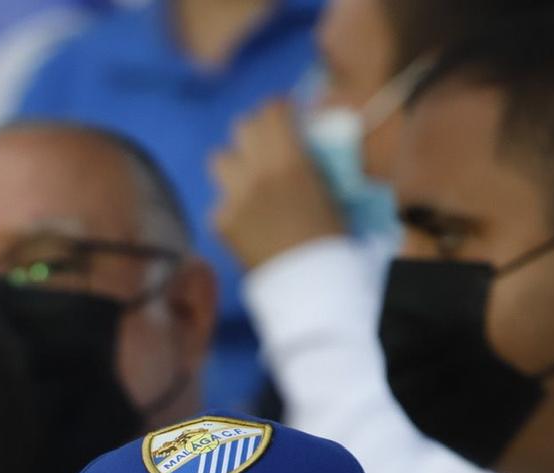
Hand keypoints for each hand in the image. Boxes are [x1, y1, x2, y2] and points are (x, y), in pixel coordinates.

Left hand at [210, 100, 344, 271]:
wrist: (311, 284)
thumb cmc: (334, 236)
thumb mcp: (333, 187)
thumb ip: (314, 157)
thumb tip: (306, 136)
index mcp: (290, 159)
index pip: (271, 110)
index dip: (279, 108)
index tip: (287, 114)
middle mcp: (256, 173)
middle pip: (242, 127)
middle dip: (257, 130)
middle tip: (269, 142)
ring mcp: (233, 198)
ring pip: (219, 159)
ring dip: (236, 163)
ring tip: (250, 177)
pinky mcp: (220, 222)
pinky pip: (219, 200)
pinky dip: (231, 205)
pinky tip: (247, 218)